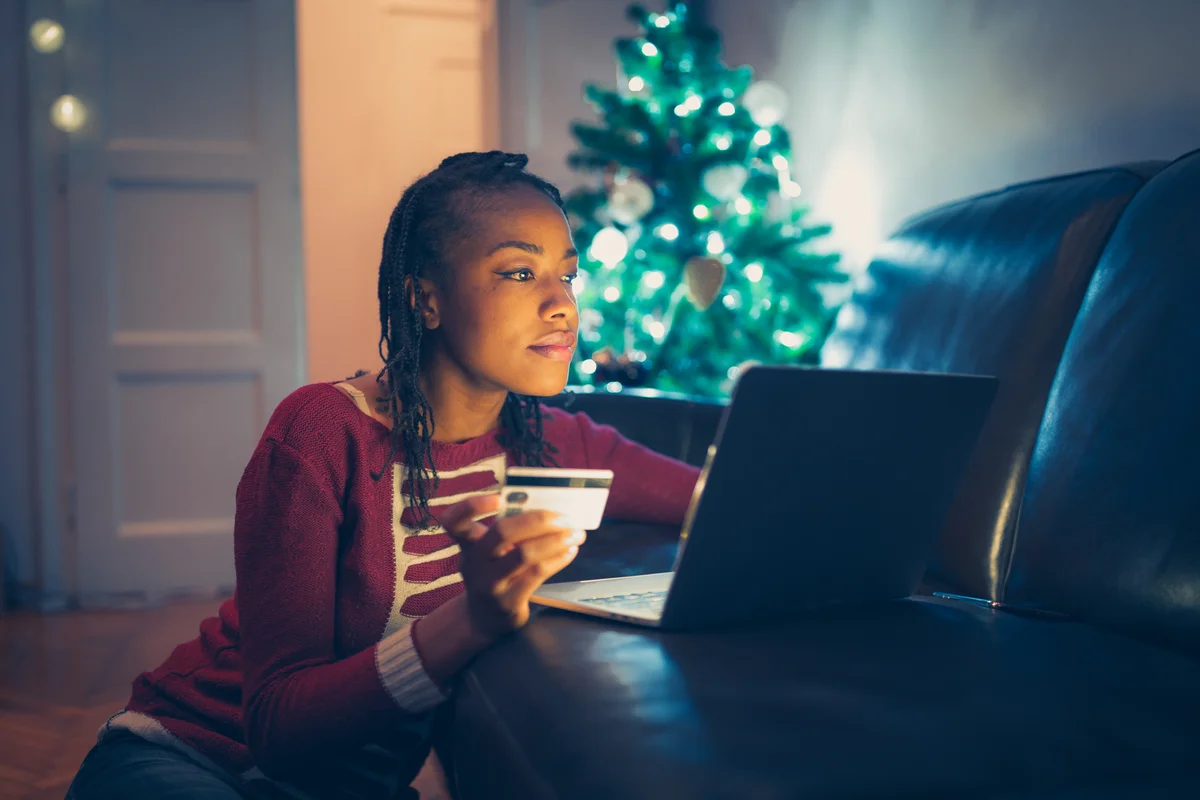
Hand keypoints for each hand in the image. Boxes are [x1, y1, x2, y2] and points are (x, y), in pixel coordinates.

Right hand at [442, 494, 584, 637]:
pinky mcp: (508, 602)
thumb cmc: (494, 573)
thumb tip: (551, 510)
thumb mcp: (491, 552)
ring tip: (576, 534)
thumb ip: (510, 532)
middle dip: (537, 520)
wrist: (483, 619)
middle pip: (501, 533)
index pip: (455, 520)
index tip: (498, 497)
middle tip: (564, 517)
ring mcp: (490, 584)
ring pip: (524, 554)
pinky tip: (570, 551)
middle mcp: (474, 562)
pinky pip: (537, 574)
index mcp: (469, 543)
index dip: (472, 506)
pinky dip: (558, 559)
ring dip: (555, 540)